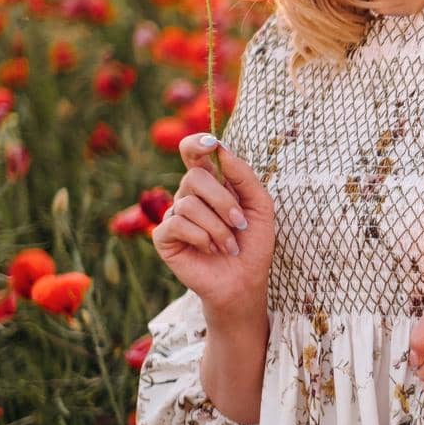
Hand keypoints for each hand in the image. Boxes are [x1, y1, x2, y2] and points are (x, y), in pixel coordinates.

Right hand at [151, 132, 275, 310]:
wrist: (244, 281)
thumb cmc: (253, 243)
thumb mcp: (260, 205)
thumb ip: (244, 176)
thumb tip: (220, 149)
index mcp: (212, 184)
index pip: (194, 153)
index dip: (197, 143)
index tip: (211, 144)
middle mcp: (190, 196)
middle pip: (194, 177)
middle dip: (223, 201)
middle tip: (240, 223)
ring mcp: (174, 215)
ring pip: (188, 203)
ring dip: (218, 227)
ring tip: (229, 245)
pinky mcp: (164, 237)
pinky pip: (177, 223)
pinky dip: (202, 237)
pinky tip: (210, 250)